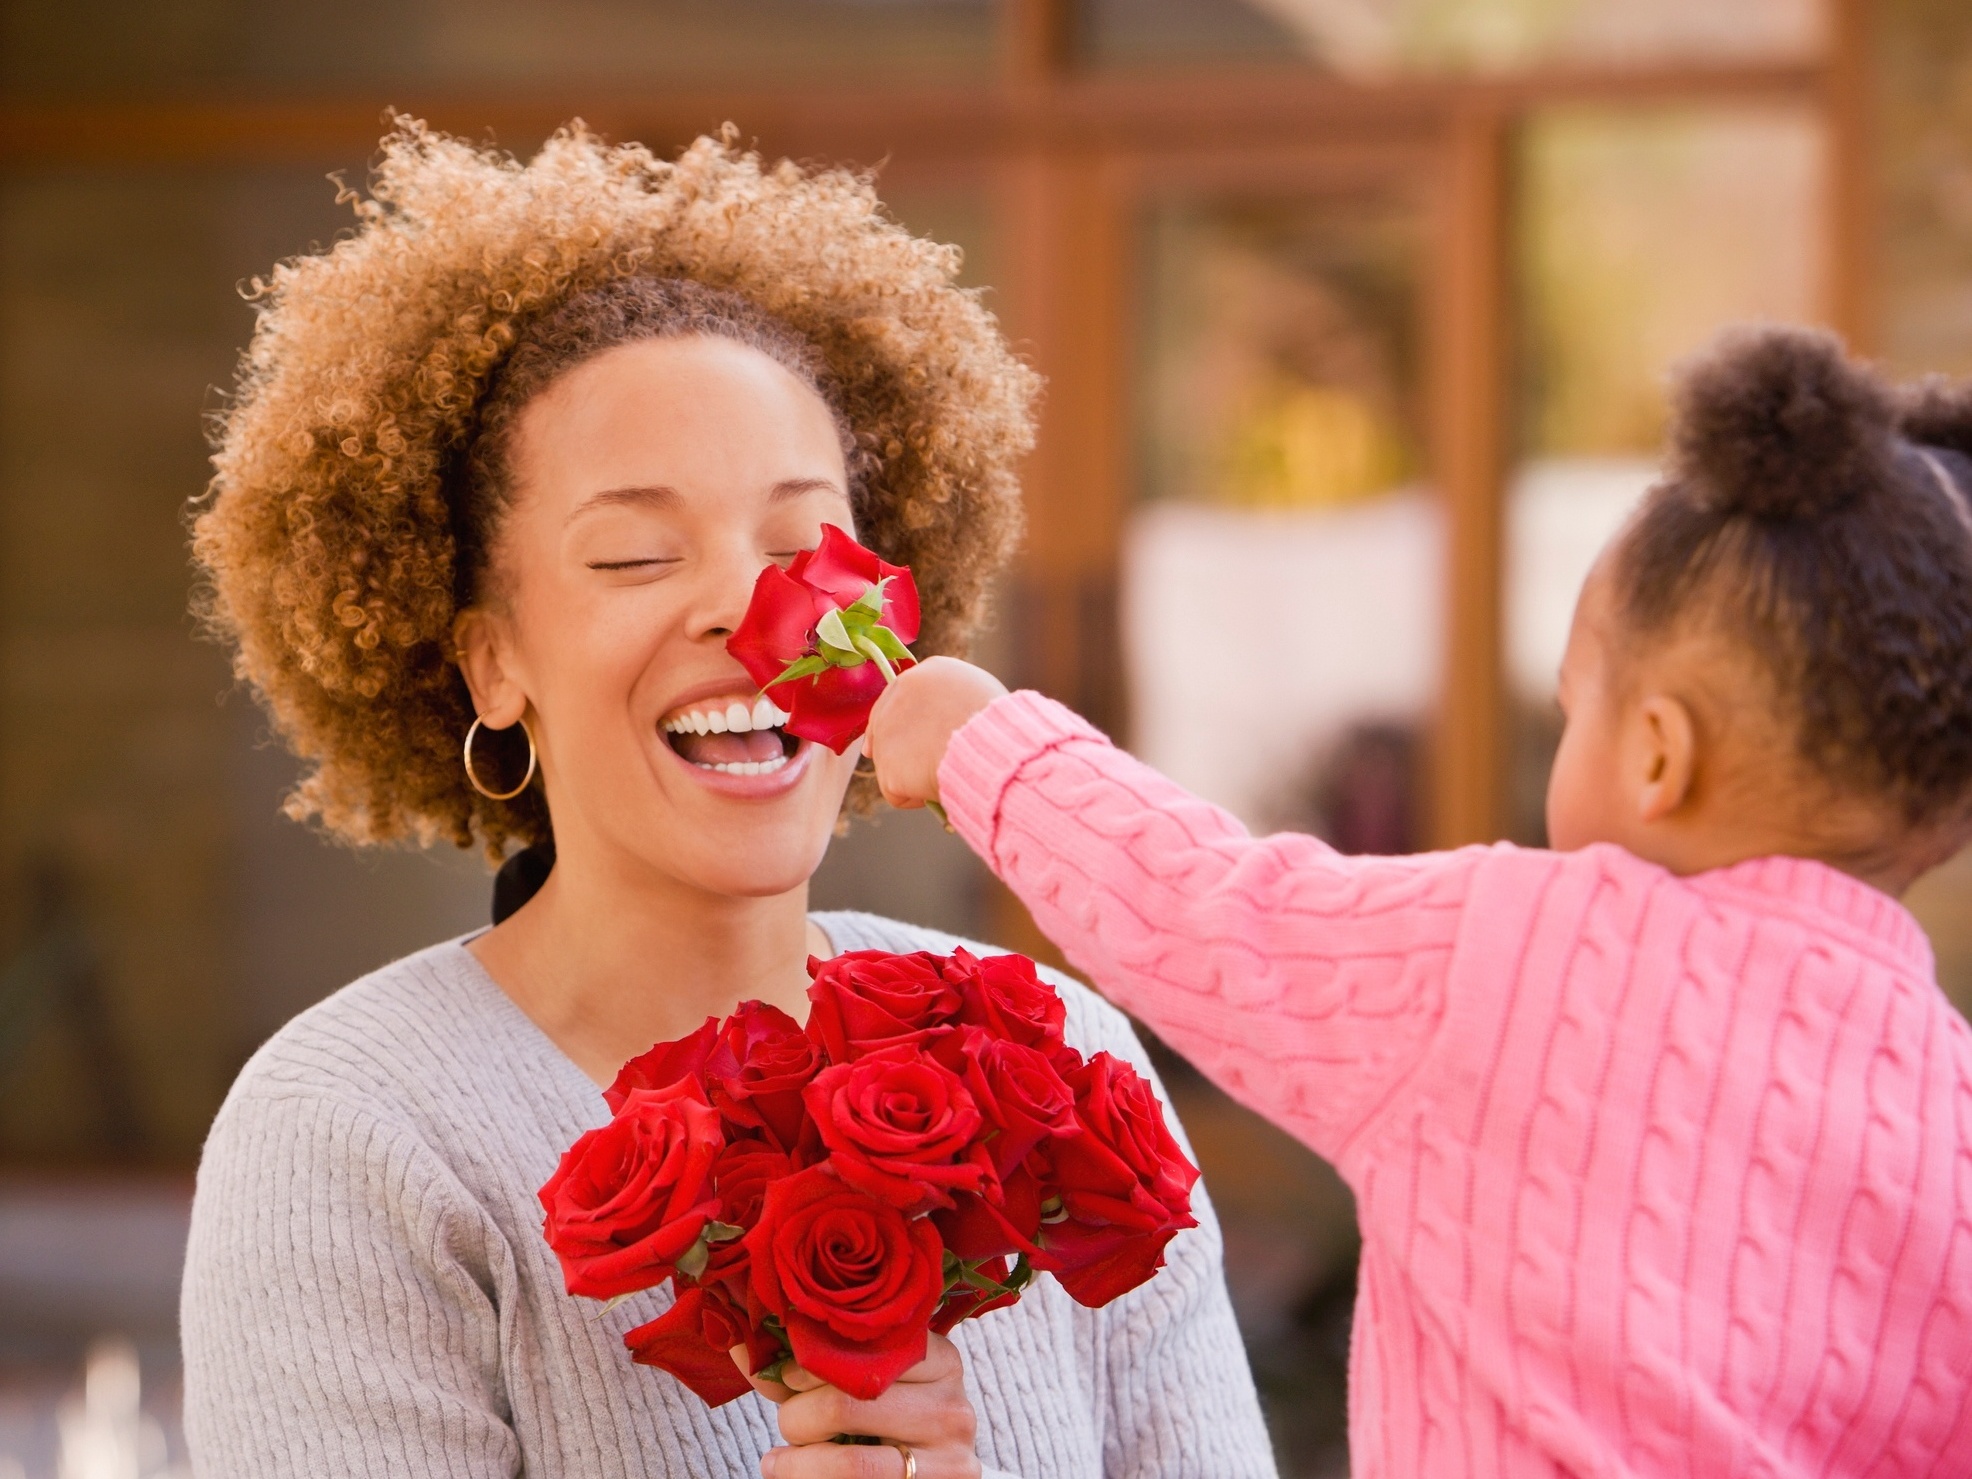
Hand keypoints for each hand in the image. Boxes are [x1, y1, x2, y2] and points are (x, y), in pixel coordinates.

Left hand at [740, 1333, 980, 1478]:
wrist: (925, 1476)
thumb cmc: (882, 1421)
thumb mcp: (858, 1384)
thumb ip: (806, 1364)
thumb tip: (740, 1340)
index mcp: (939, 1357)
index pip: (861, 1349)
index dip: (808, 1365)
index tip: (785, 1378)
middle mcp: (954, 1403)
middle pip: (847, 1401)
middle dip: (797, 1416)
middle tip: (786, 1423)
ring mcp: (950, 1456)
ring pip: (849, 1460)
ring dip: (798, 1461)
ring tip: (779, 1460)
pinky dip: (808, 1478)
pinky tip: (789, 1472)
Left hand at [865, 657, 1007, 812]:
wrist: (995, 747)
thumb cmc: (1002, 725)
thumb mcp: (981, 693)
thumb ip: (954, 698)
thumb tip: (948, 718)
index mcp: (927, 673)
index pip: (903, 695)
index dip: (905, 721)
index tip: (908, 739)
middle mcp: (900, 693)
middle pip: (884, 724)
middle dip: (896, 749)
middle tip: (916, 770)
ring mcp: (888, 729)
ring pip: (890, 759)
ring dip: (912, 774)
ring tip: (945, 774)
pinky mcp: (887, 765)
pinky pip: (896, 791)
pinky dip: (915, 798)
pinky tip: (938, 789)